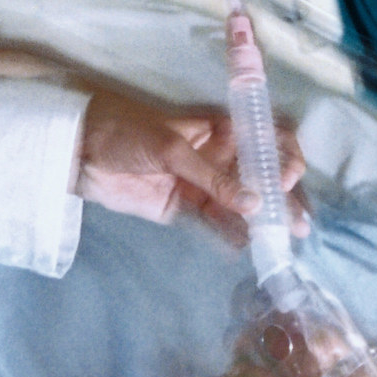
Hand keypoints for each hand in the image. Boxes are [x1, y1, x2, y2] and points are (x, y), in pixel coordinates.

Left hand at [77, 87, 306, 240]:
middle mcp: (218, 156)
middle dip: (283, 198)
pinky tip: (246, 247)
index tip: (284, 178)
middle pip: (260, 176)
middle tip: (297, 224)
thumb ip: (211, 176)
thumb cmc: (126, 131)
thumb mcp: (171, 147)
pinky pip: (215, 222)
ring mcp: (203, 183)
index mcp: (219, 129)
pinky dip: (232, 234)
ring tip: (280, 242)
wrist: (80, 151)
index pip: (265, 137)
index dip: (282, 156)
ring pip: (242, 204)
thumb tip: (255, 203)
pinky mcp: (184, 207)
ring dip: (263, 221)